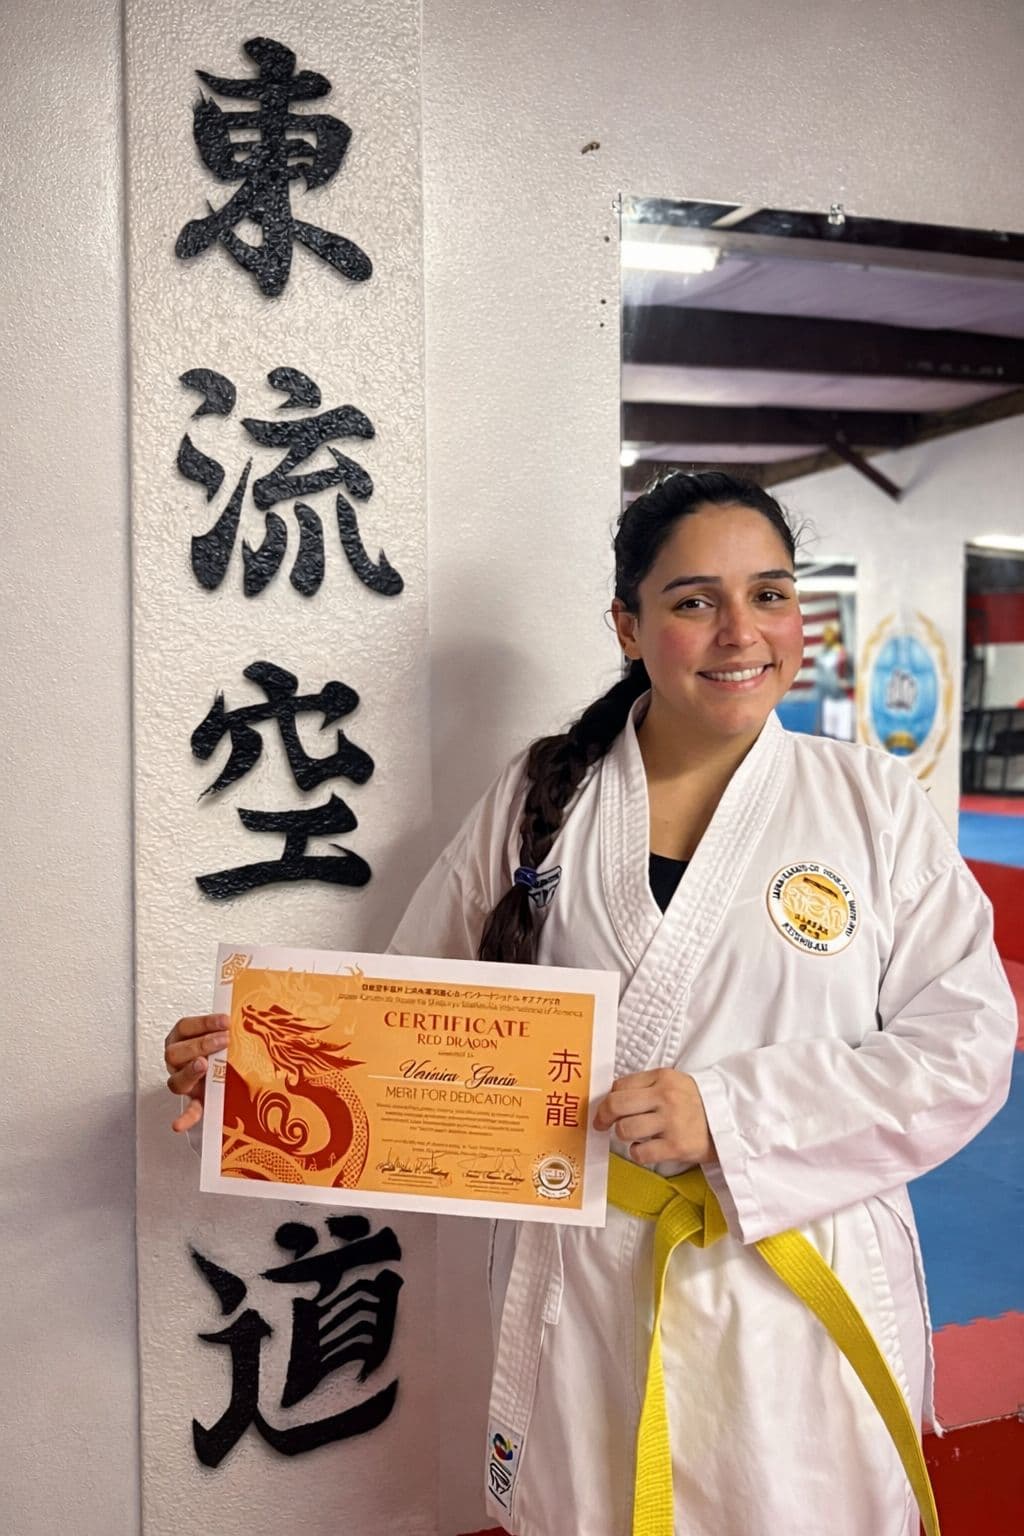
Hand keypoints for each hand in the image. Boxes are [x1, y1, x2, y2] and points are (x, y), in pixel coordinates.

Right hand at [164, 1013, 228, 1132]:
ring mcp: (184, 1082)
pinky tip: (181, 1123)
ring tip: (203, 1065)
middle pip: (175, 1053)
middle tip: (222, 1040)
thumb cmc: (218, 1049)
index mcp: (181, 1040)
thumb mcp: (220, 1035)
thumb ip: (225, 1028)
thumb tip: (248, 1015)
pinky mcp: (195, 1100)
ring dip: (190, 1072)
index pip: (185, 1027)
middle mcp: (178, 1062)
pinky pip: (188, 1110)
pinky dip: (185, 1117)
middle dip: (200, 1044)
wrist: (220, 1072)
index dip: (204, 1023)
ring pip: (176, 1081)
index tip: (225, 1021)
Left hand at [593, 1068, 713, 1165]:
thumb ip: (646, 1085)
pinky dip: (637, 1153)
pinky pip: (640, 1153)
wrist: (730, 1120)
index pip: (620, 1085)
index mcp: (662, 1078)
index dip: (607, 1099)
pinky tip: (645, 1149)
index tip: (605, 1110)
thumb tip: (612, 1096)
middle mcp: (665, 1097)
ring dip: (624, 1135)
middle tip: (602, 1125)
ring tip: (634, 1136)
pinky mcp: (676, 1146)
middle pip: (616, 1105)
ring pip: (625, 1130)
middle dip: (603, 1117)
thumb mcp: (673, 1082)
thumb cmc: (695, 1102)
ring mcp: (671, 1122)